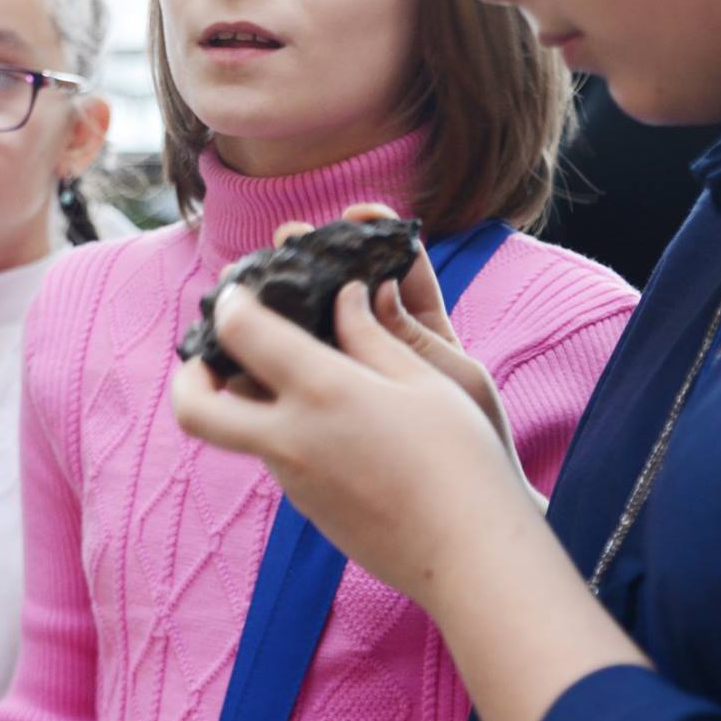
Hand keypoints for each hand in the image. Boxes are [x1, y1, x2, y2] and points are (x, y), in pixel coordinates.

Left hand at [172, 233, 540, 605]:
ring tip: (293, 377)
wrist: (469, 556)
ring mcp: (293, 481)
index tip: (238, 291)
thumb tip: (345, 299)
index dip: (231, 303)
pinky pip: (278, 460)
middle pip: (195, 407)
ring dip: (246, 403)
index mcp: (321, 391)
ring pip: (239, 434)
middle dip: (189, 375)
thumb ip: (372, 336)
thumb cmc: (460, 461)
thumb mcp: (424, 382)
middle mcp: (290, 438)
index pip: (241, 332)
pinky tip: (337, 425)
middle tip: (211, 355)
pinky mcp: (308, 510)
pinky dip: (286, 433)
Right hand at [270, 204, 517, 459]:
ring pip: (315, 325)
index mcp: (422, 327)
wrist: (463, 510)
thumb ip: (413, 336)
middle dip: (318, 256)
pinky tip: (248, 338)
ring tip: (260, 272)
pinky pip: (295, 371)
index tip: (358, 210)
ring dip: (288, 297)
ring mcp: (351, 375)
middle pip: (344, 288)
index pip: (399, 266)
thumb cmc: (472, 441)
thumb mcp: (453, 379)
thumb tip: (373, 289)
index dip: (378, 232)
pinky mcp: (325, 406)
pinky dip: (273, 350)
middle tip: (289, 237)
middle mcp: (382, 346)